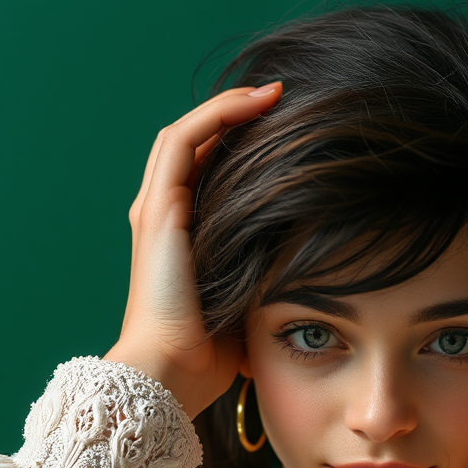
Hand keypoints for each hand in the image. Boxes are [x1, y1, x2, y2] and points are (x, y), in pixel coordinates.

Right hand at [104, 83, 282, 418]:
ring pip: (188, 134)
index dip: (243, 147)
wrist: (173, 374)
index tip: (290, 136)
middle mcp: (164, 218)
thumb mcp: (248, 308)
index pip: (208, 174)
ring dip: (229, 107)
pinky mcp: (158, 210)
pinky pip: (184, 141)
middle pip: (197, 146)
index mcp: (183, 240)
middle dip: (237, 120)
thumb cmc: (210, 356)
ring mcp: (157, 211)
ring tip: (273, 93)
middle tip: (284, 104)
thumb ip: (265, 288)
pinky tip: (256, 102)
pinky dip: (218, 115)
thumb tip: (310, 298)